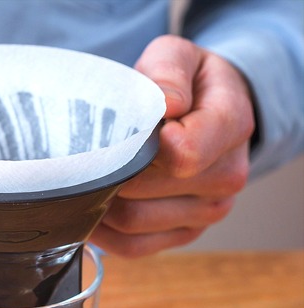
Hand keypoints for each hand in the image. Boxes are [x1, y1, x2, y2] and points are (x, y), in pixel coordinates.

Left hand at [90, 35, 254, 256]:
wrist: (204, 111)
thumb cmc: (183, 83)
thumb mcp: (177, 57)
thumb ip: (168, 71)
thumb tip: (168, 102)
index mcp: (230, 126)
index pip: (183, 154)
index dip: (140, 148)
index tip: (120, 132)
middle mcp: (225, 176)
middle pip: (145, 190)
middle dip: (108, 170)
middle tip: (85, 153)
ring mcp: (205, 211)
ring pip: (133, 221)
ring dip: (99, 201)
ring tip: (82, 178)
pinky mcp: (182, 234)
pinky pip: (133, 247)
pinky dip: (103, 233)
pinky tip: (89, 208)